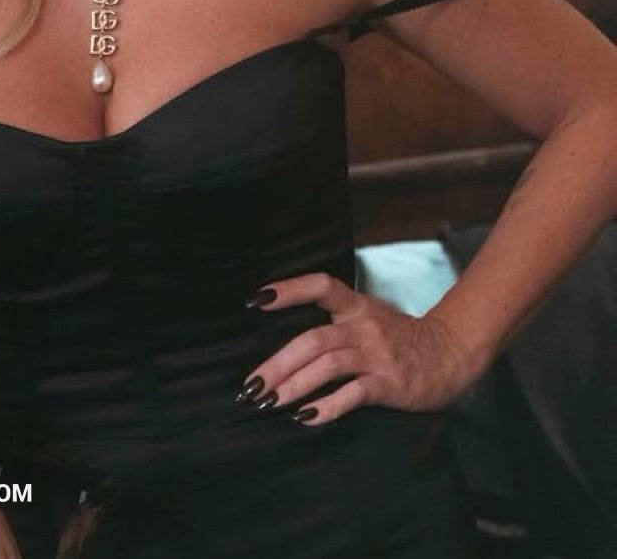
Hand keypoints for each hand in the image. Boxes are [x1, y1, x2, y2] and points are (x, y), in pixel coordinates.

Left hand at [237, 272, 478, 424]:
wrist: (450, 353)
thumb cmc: (399, 337)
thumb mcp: (369, 317)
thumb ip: (336, 322)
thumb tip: (287, 342)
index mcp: (356, 306)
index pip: (320, 286)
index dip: (289, 290)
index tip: (255, 301)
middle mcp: (364, 326)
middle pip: (313, 339)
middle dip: (278, 364)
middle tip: (252, 386)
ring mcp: (377, 354)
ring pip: (328, 365)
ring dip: (294, 386)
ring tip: (270, 403)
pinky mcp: (389, 383)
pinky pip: (353, 394)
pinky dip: (328, 406)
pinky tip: (307, 417)